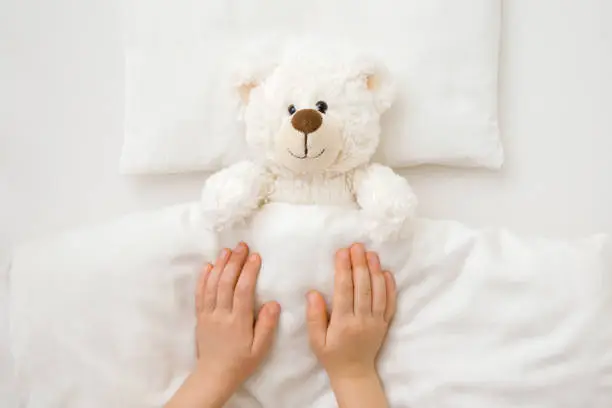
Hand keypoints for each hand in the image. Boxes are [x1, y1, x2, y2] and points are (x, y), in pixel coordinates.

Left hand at [165, 243, 279, 407]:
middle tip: (242, 246)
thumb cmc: (241, 362)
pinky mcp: (200, 316)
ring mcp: (208, 314)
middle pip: (226, 282)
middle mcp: (221, 315)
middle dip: (234, 261)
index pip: (243, 290)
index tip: (255, 256)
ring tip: (227, 250)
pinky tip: (208, 266)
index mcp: (238, 322)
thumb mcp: (260, 349)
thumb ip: (266, 326)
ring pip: (212, 285)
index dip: (248, 271)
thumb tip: (273, 303)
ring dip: (220, 265)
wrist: (214, 375)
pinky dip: (203, 278)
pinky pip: (200, 294)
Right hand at [306, 243, 395, 407]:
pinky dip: (390, 287)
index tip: (342, 252)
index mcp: (343, 323)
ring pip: (379, 292)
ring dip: (375, 271)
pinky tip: (386, 272)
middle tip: (357, 246)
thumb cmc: (331, 355)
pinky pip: (391, 303)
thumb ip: (314, 317)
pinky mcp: (385, 323)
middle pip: (363, 287)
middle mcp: (362, 320)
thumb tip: (313, 293)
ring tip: (371, 253)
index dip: (343, 269)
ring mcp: (376, 321)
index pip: (344, 290)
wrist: (354, 374)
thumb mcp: (315, 340)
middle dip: (359, 264)